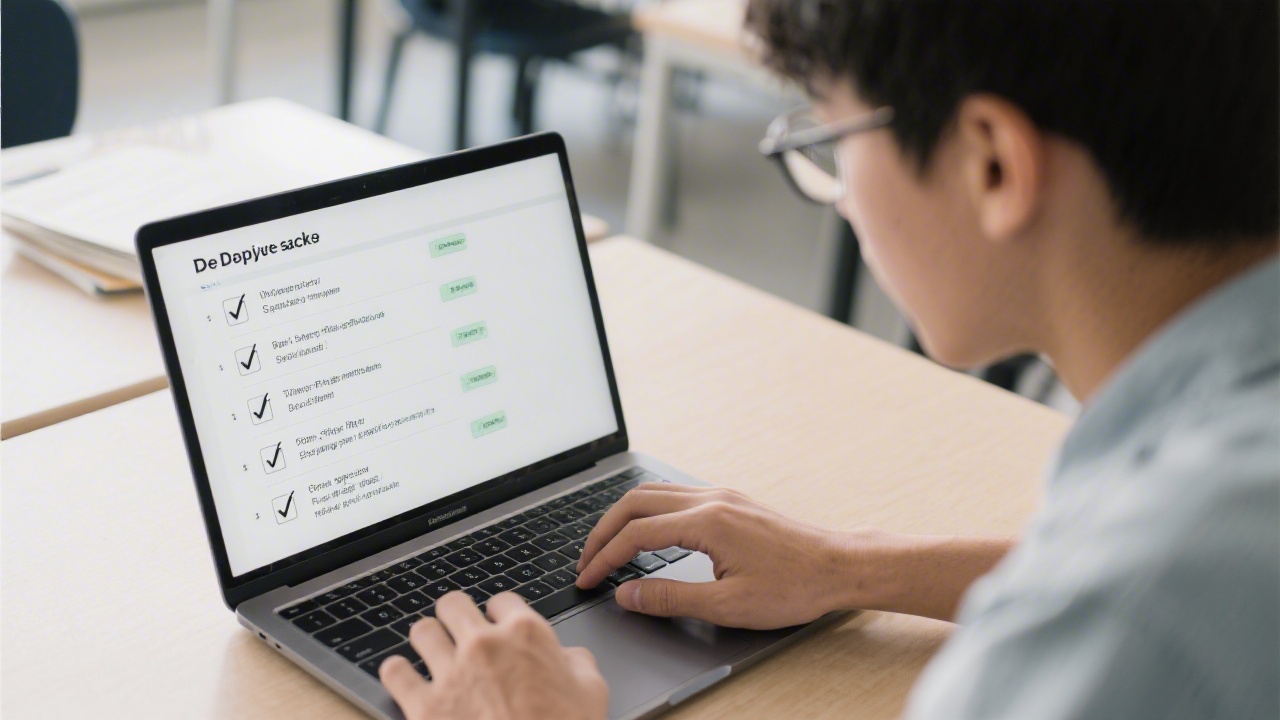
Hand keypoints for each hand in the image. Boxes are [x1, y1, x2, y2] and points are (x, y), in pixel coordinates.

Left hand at [380, 591, 607, 719]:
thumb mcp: (592, 692)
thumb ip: (577, 662)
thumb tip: (569, 656)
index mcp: (526, 635)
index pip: (502, 600)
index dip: (500, 615)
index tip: (497, 626)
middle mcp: (484, 645)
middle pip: (453, 604)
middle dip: (456, 616)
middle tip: (459, 632)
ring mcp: (451, 674)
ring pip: (422, 631)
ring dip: (427, 641)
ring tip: (432, 653)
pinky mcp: (424, 707)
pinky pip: (395, 672)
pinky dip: (398, 673)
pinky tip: (406, 678)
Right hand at [575, 483, 857, 628]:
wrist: (839, 566)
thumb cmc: (794, 587)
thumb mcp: (728, 605)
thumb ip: (671, 598)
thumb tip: (627, 593)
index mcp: (708, 522)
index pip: (636, 534)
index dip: (604, 557)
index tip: (586, 578)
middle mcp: (711, 499)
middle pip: (635, 502)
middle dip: (603, 531)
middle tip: (586, 560)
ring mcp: (721, 495)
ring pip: (654, 493)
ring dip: (623, 517)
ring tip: (607, 545)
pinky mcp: (731, 500)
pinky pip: (675, 495)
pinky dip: (648, 511)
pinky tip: (646, 531)